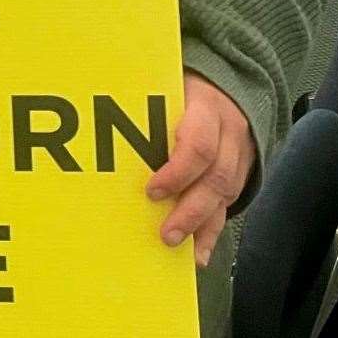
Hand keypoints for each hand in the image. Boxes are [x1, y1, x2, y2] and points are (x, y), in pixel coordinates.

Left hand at [146, 71, 254, 266]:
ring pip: (226, 195)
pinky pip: (229, 203)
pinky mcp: (241, 171)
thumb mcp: (166, 85)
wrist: (226, 83)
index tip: (151, 191)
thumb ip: (143, 104)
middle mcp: (229, 133)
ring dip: (202, 226)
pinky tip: (199, 254)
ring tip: (180, 249)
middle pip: (216, 178)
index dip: (178, 172)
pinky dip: (213, 231)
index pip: (199, 145)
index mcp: (207, 109)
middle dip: (190, 210)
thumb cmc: (180, 86)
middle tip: (166, 234)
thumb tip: (96, 122)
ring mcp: (240, 154)